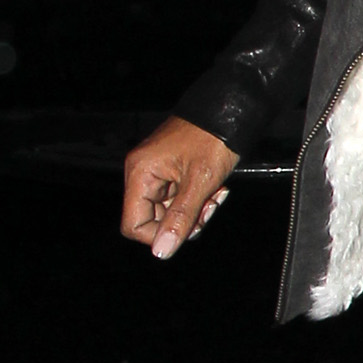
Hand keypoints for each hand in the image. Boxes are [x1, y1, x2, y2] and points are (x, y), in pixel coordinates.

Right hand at [121, 119, 240, 258]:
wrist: (230, 111)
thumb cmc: (213, 137)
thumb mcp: (200, 183)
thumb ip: (180, 219)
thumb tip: (162, 251)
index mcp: (141, 173)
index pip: (133, 223)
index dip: (159, 235)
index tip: (187, 228)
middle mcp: (143, 173)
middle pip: (153, 219)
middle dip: (184, 221)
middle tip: (208, 207)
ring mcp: (157, 172)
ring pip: (170, 211)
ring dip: (195, 211)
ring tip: (215, 194)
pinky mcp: (171, 171)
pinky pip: (179, 198)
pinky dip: (197, 199)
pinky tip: (214, 189)